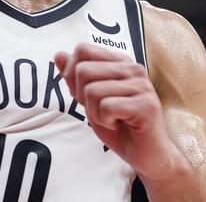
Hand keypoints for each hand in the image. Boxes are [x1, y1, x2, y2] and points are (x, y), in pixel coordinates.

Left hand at [55, 43, 180, 179]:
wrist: (147, 155)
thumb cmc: (119, 126)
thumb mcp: (90, 99)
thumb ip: (75, 76)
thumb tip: (58, 54)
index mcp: (120, 62)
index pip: (82, 50)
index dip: (72, 74)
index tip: (85, 94)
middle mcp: (133, 68)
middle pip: (83, 70)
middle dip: (83, 97)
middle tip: (101, 110)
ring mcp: (141, 85)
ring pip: (92, 90)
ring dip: (95, 113)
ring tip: (112, 119)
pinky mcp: (145, 105)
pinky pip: (106, 107)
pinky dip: (105, 121)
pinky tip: (120, 124)